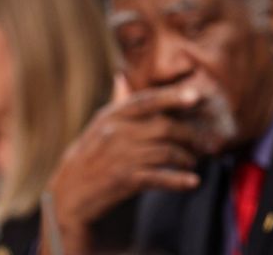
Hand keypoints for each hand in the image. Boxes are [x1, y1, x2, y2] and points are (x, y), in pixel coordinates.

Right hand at [47, 77, 213, 253]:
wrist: (69, 195)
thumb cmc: (89, 157)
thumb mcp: (98, 127)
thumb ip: (116, 104)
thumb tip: (122, 76)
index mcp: (111, 116)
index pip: (146, 100)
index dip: (173, 97)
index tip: (196, 96)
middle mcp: (116, 132)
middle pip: (164, 126)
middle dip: (189, 134)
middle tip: (203, 142)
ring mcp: (120, 156)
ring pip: (166, 151)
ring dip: (186, 158)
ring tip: (192, 162)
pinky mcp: (124, 180)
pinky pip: (160, 177)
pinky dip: (179, 181)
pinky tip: (193, 183)